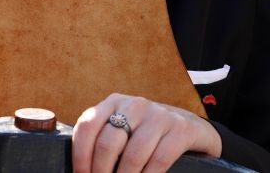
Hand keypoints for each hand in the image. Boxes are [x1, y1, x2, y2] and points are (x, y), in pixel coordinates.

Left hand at [72, 93, 221, 172]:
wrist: (190, 127)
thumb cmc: (146, 135)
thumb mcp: (124, 130)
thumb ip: (104, 141)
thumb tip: (81, 170)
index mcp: (114, 103)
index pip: (87, 125)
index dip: (80, 156)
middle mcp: (134, 105)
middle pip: (108, 144)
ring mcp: (158, 115)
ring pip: (133, 156)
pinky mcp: (180, 129)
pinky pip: (159, 160)